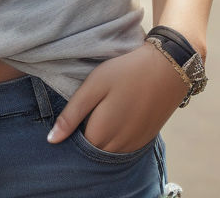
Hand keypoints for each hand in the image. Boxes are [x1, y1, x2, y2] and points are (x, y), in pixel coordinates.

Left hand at [47, 42, 189, 153]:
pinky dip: (115, 138)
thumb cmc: (126, 71)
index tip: (73, 112)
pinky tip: (116, 116)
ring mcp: (134, 145)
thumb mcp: (94, 85)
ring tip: (100, 111)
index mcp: (103, 132)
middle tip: (86, 109)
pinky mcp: (145, 140)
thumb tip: (52, 140)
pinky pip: (123, 148)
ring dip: (100, 138)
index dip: (71, 131)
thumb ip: (72, 114)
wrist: (168, 68)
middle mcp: (119, 146)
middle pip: (93, 151)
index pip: (77, 145)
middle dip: (85, 136)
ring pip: (108, 151)